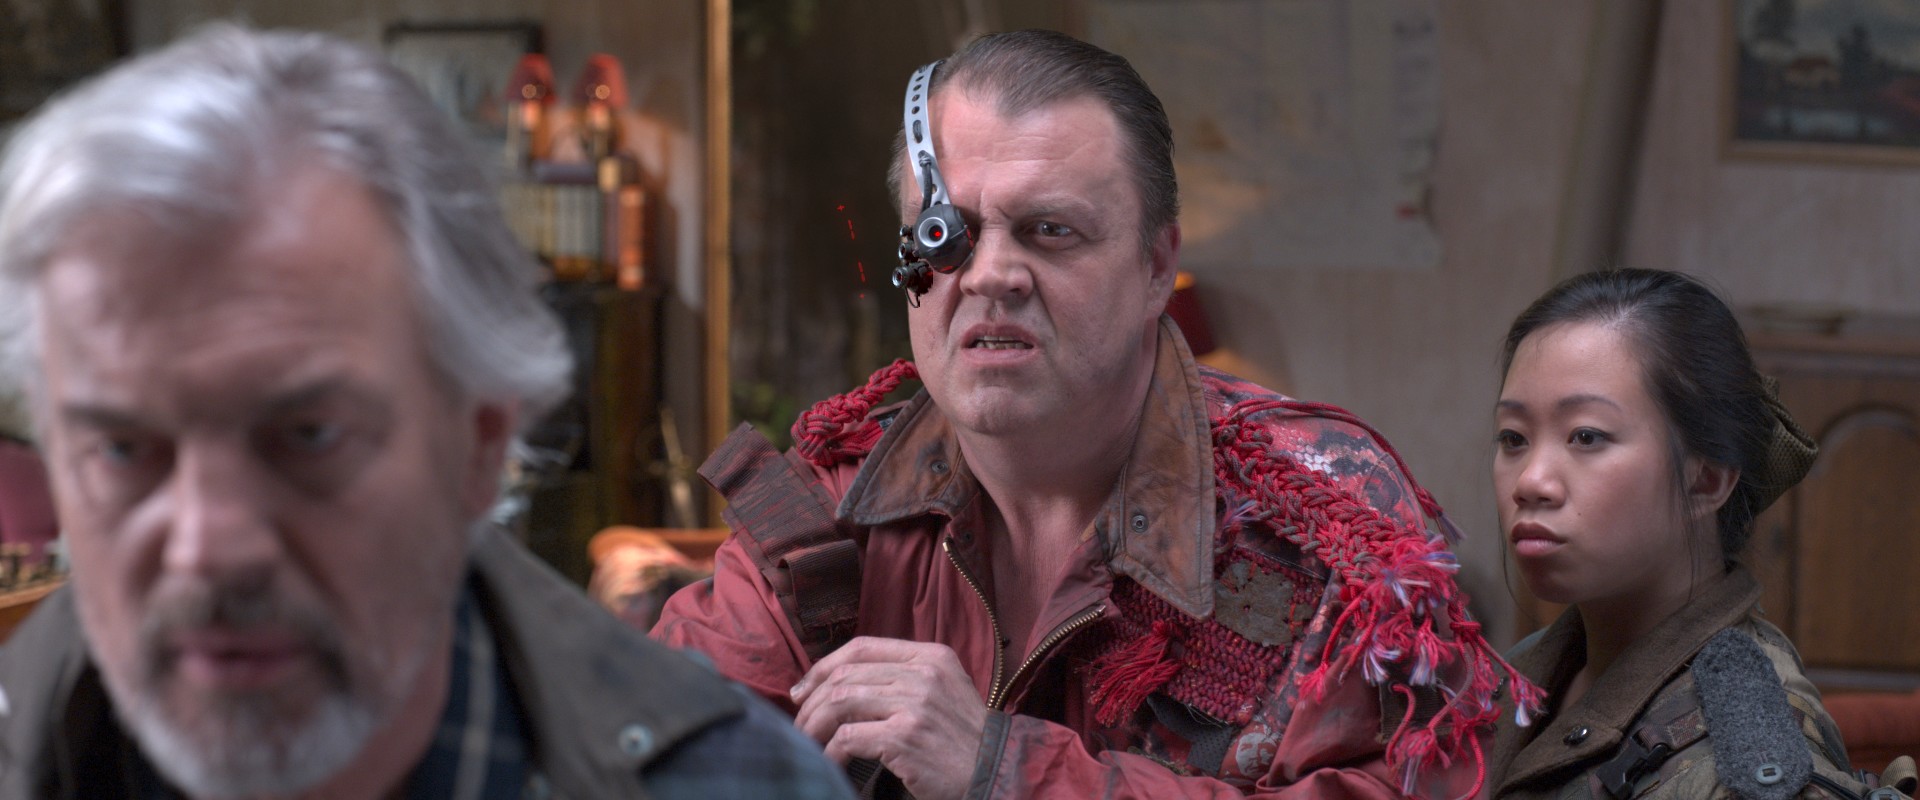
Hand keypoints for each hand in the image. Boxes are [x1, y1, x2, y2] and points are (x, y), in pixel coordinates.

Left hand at [791, 636, 987, 799]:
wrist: (996, 770)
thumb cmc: (964, 738)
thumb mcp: (943, 690)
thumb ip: (905, 678)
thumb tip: (844, 684)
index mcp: (930, 656)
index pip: (861, 647)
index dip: (823, 667)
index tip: (803, 690)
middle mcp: (922, 673)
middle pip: (845, 675)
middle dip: (811, 701)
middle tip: (799, 723)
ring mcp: (914, 703)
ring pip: (840, 702)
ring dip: (814, 725)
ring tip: (807, 743)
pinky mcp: (905, 736)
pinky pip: (849, 737)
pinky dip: (831, 751)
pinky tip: (830, 762)